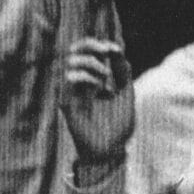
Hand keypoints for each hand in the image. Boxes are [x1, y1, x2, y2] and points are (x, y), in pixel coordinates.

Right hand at [61, 38, 134, 163]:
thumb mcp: (126, 92)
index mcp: (92, 78)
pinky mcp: (66, 101)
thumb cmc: (117, 123)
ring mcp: (71, 92)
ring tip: (106, 76)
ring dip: (92, 63)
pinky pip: (70, 78)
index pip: (85, 52)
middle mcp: (79, 83)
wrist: (111, 149)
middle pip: (74, 51)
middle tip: (105, 50)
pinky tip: (100, 88)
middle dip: (89, 45)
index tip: (114, 49)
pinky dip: (87, 76)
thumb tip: (115, 48)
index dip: (96, 44)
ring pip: (71, 62)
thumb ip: (123, 70)